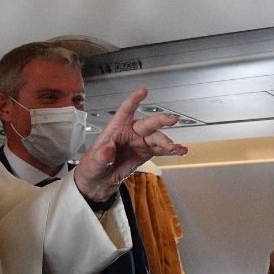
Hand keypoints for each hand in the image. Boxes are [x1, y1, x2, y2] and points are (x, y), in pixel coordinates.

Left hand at [72, 89, 187, 202]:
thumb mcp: (93, 162)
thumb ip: (101, 156)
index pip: (125, 111)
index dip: (134, 101)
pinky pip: (160, 149)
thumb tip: (107, 150)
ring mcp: (139, 142)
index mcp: (116, 129)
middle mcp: (130, 132)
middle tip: (172, 119)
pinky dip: (171, 150)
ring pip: (156, 137)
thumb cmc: (92, 166)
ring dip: (166, 142)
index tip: (143, 92)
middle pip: (147, 123)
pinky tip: (180, 151)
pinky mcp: (145, 152)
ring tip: (175, 148)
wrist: (99, 181)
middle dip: (160, 121)